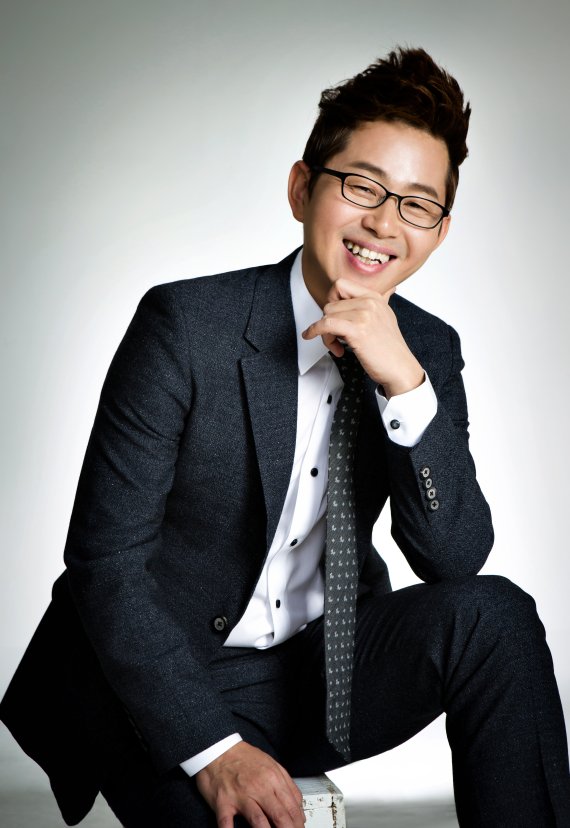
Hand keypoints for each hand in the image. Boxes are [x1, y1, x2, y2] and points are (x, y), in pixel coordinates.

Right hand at [195, 741, 305, 827]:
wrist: (219, 749)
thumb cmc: (245, 759)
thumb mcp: (272, 765)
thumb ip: (288, 786)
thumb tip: (299, 808)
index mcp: (273, 779)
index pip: (291, 807)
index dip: (298, 823)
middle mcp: (258, 788)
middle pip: (279, 816)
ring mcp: (240, 796)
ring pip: (258, 821)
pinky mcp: (223, 802)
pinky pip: (226, 822)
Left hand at [302, 278, 423, 397]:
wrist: (400, 368)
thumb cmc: (390, 349)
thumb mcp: (386, 317)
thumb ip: (379, 303)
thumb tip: (388, 290)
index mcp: (375, 297)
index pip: (340, 285)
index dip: (331, 300)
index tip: (333, 315)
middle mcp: (370, 303)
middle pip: (330, 303)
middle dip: (327, 322)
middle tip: (336, 337)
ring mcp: (364, 315)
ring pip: (326, 316)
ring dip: (326, 334)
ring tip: (337, 345)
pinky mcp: (357, 331)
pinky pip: (326, 325)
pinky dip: (316, 333)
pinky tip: (324, 342)